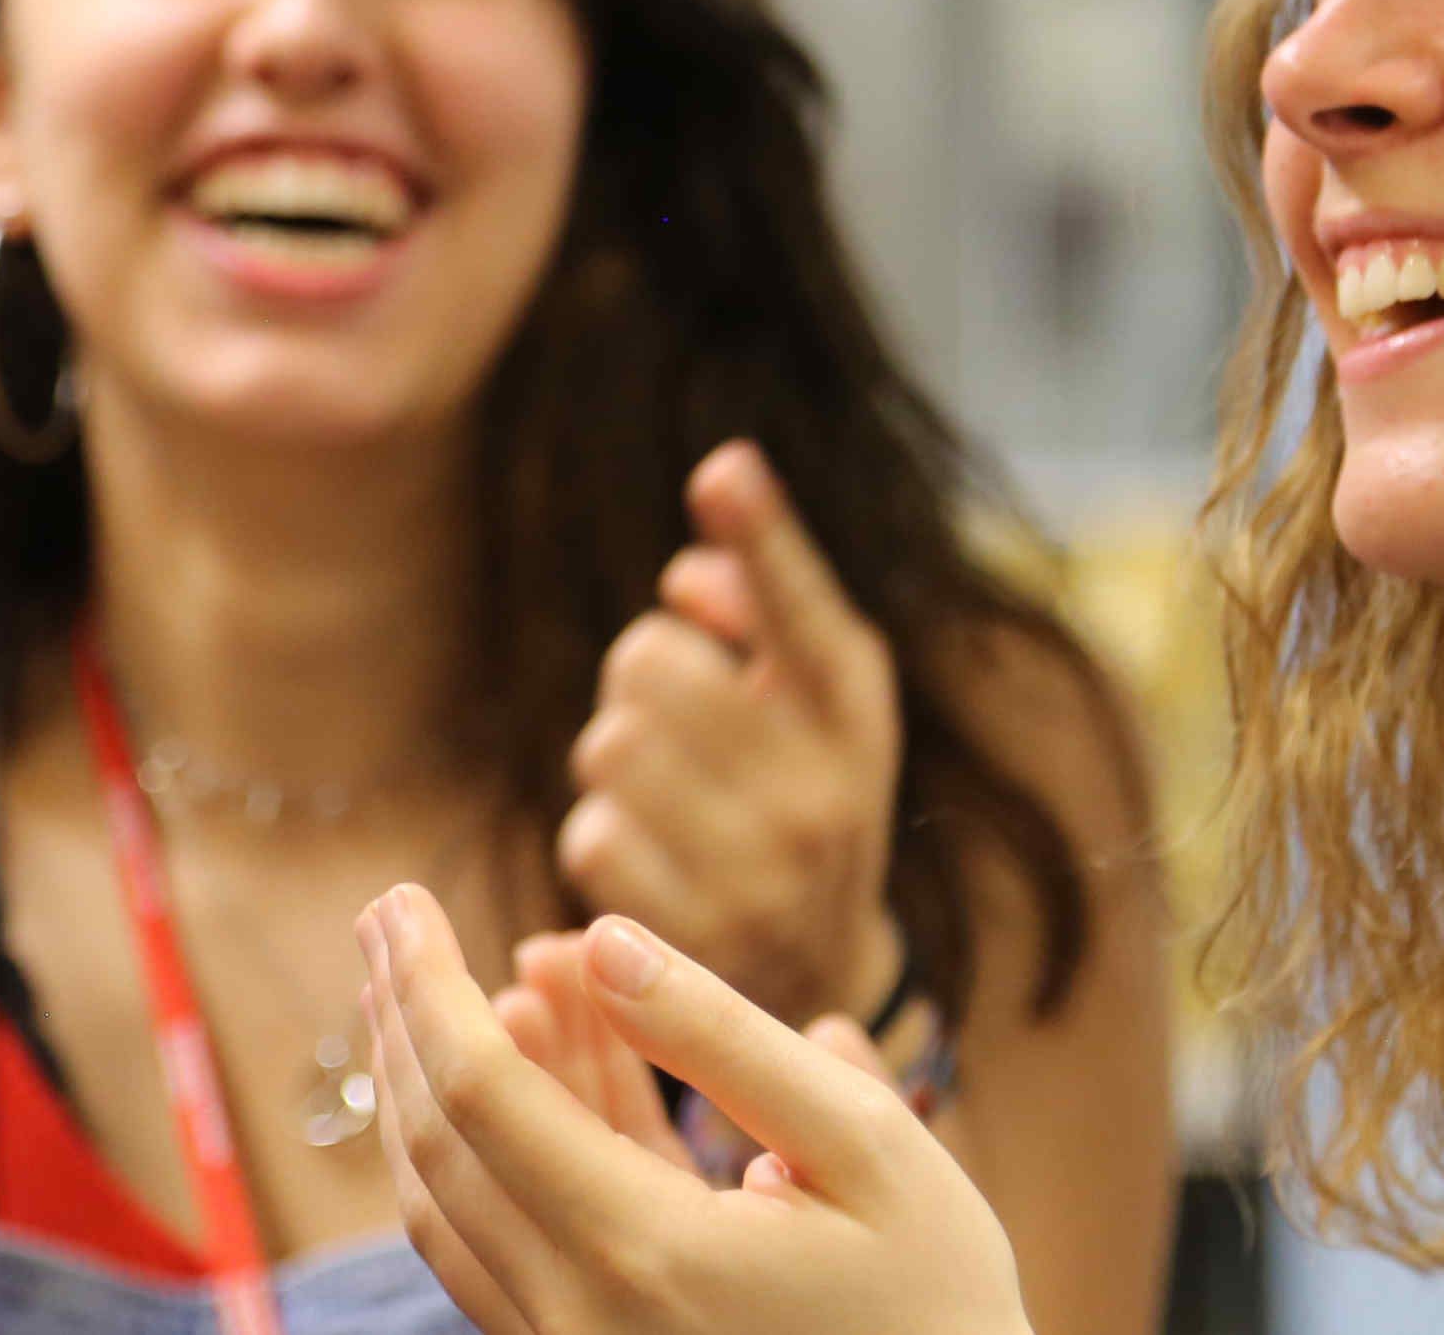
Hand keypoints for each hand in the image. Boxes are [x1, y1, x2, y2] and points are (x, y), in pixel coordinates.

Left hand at [364, 890, 1030, 1334]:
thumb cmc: (934, 1300)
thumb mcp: (866, 1145)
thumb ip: (725, 1039)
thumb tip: (603, 941)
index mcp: (643, 1254)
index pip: (481, 1094)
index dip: (429, 986)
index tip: (402, 902)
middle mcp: (579, 1318)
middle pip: (440, 1149)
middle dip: (404, 1021)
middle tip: (389, 920)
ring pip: (454, 1205)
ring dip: (437, 1084)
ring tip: (458, 975)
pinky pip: (504, 1245)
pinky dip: (495, 1147)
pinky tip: (537, 1054)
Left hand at [560, 444, 905, 1022]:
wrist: (823, 974)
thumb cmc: (797, 792)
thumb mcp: (813, 699)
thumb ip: (759, 605)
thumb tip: (685, 580)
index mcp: (854, 712)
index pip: (801, 607)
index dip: (762, 533)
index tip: (721, 469)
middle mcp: (821, 792)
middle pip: (651, 661)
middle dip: (639, 673)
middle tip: (671, 714)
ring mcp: (761, 874)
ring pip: (610, 745)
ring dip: (614, 754)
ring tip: (662, 787)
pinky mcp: (695, 940)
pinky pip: (590, 835)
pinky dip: (600, 832)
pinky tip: (647, 854)